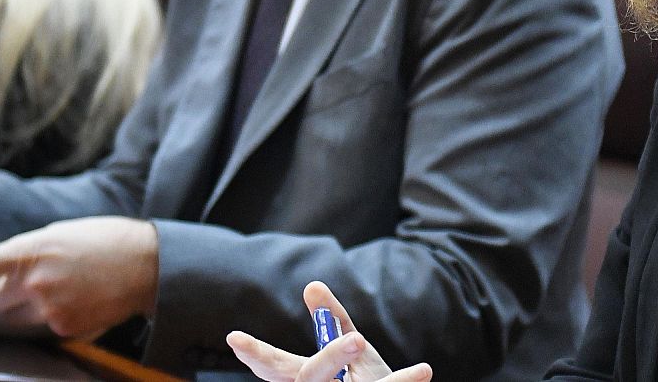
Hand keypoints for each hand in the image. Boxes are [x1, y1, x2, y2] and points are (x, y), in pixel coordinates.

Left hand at [0, 216, 157, 339]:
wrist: (153, 264)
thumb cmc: (109, 241)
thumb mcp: (62, 233)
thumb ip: (25, 250)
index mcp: (33, 250)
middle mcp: (36, 282)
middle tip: (17, 287)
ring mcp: (50, 309)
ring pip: (17, 316)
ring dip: (28, 306)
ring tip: (64, 288)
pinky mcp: (66, 328)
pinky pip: (45, 326)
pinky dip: (55, 316)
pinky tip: (81, 299)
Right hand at [227, 281, 431, 381]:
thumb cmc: (364, 379)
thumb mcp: (352, 348)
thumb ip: (332, 319)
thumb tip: (312, 285)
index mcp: (309, 377)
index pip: (277, 368)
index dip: (256, 354)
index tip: (234, 337)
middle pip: (310, 377)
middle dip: (329, 358)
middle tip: (356, 339)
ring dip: (373, 378)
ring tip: (398, 359)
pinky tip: (423, 371)